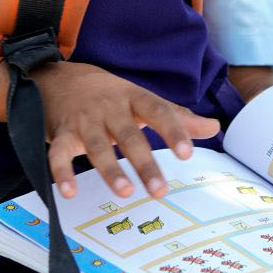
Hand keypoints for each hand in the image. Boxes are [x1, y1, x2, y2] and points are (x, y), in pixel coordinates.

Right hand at [32, 61, 219, 200]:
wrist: (60, 79)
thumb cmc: (111, 96)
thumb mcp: (143, 100)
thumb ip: (177, 116)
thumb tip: (214, 127)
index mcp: (134, 98)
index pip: (158, 111)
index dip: (173, 131)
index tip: (187, 154)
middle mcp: (110, 108)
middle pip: (129, 135)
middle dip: (144, 163)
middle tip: (160, 190)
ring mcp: (84, 121)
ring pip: (97, 146)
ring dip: (110, 170)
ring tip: (126, 192)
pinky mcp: (60, 134)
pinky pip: (58, 153)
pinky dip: (61, 172)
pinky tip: (69, 193)